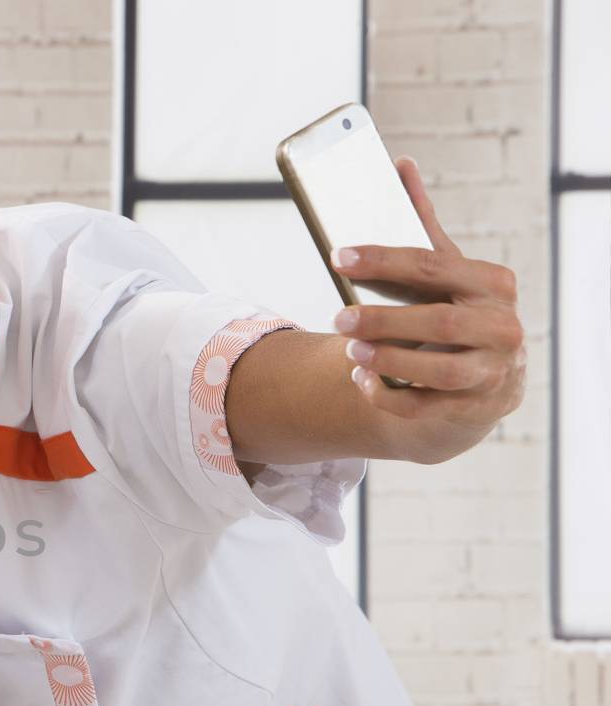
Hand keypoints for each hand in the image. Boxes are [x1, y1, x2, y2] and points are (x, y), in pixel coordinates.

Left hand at [330, 157, 525, 463]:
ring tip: (350, 352)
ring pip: (439, 370)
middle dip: (383, 320)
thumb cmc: (453, 312)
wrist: (482, 381)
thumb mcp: (444, 271)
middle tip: (337, 318)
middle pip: (438, 321)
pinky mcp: (475, 408)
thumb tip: (400, 165)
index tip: (337, 255)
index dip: (383, 260)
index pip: (433, 265)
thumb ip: (422, 225)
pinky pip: (427, 407)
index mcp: (491, 283)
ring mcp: (492, 371)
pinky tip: (361, 380)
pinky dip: (389, 396)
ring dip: (389, 361)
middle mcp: (501, 326)